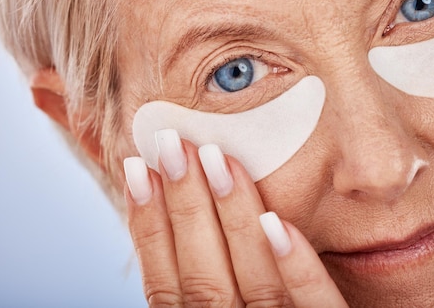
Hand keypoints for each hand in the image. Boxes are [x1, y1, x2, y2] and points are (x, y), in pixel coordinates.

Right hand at [123, 129, 347, 306]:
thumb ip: (206, 289)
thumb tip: (175, 227)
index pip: (167, 286)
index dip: (147, 228)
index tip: (135, 168)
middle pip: (203, 278)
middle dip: (184, 207)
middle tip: (171, 144)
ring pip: (254, 283)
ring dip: (231, 219)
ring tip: (215, 158)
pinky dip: (297, 268)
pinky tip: (278, 223)